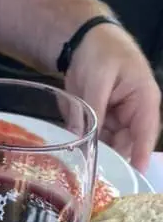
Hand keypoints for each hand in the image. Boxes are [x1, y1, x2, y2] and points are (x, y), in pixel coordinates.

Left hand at [65, 23, 160, 170]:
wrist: (85, 41)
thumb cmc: (102, 52)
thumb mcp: (98, 81)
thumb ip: (94, 111)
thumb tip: (84, 139)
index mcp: (144, 100)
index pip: (146, 134)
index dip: (140, 156)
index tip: (134, 176)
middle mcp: (134, 114)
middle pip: (126, 146)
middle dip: (112, 162)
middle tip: (95, 180)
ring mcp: (117, 120)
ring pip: (110, 147)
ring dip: (98, 158)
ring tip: (84, 173)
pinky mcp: (102, 123)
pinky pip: (96, 141)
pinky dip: (87, 149)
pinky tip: (76, 160)